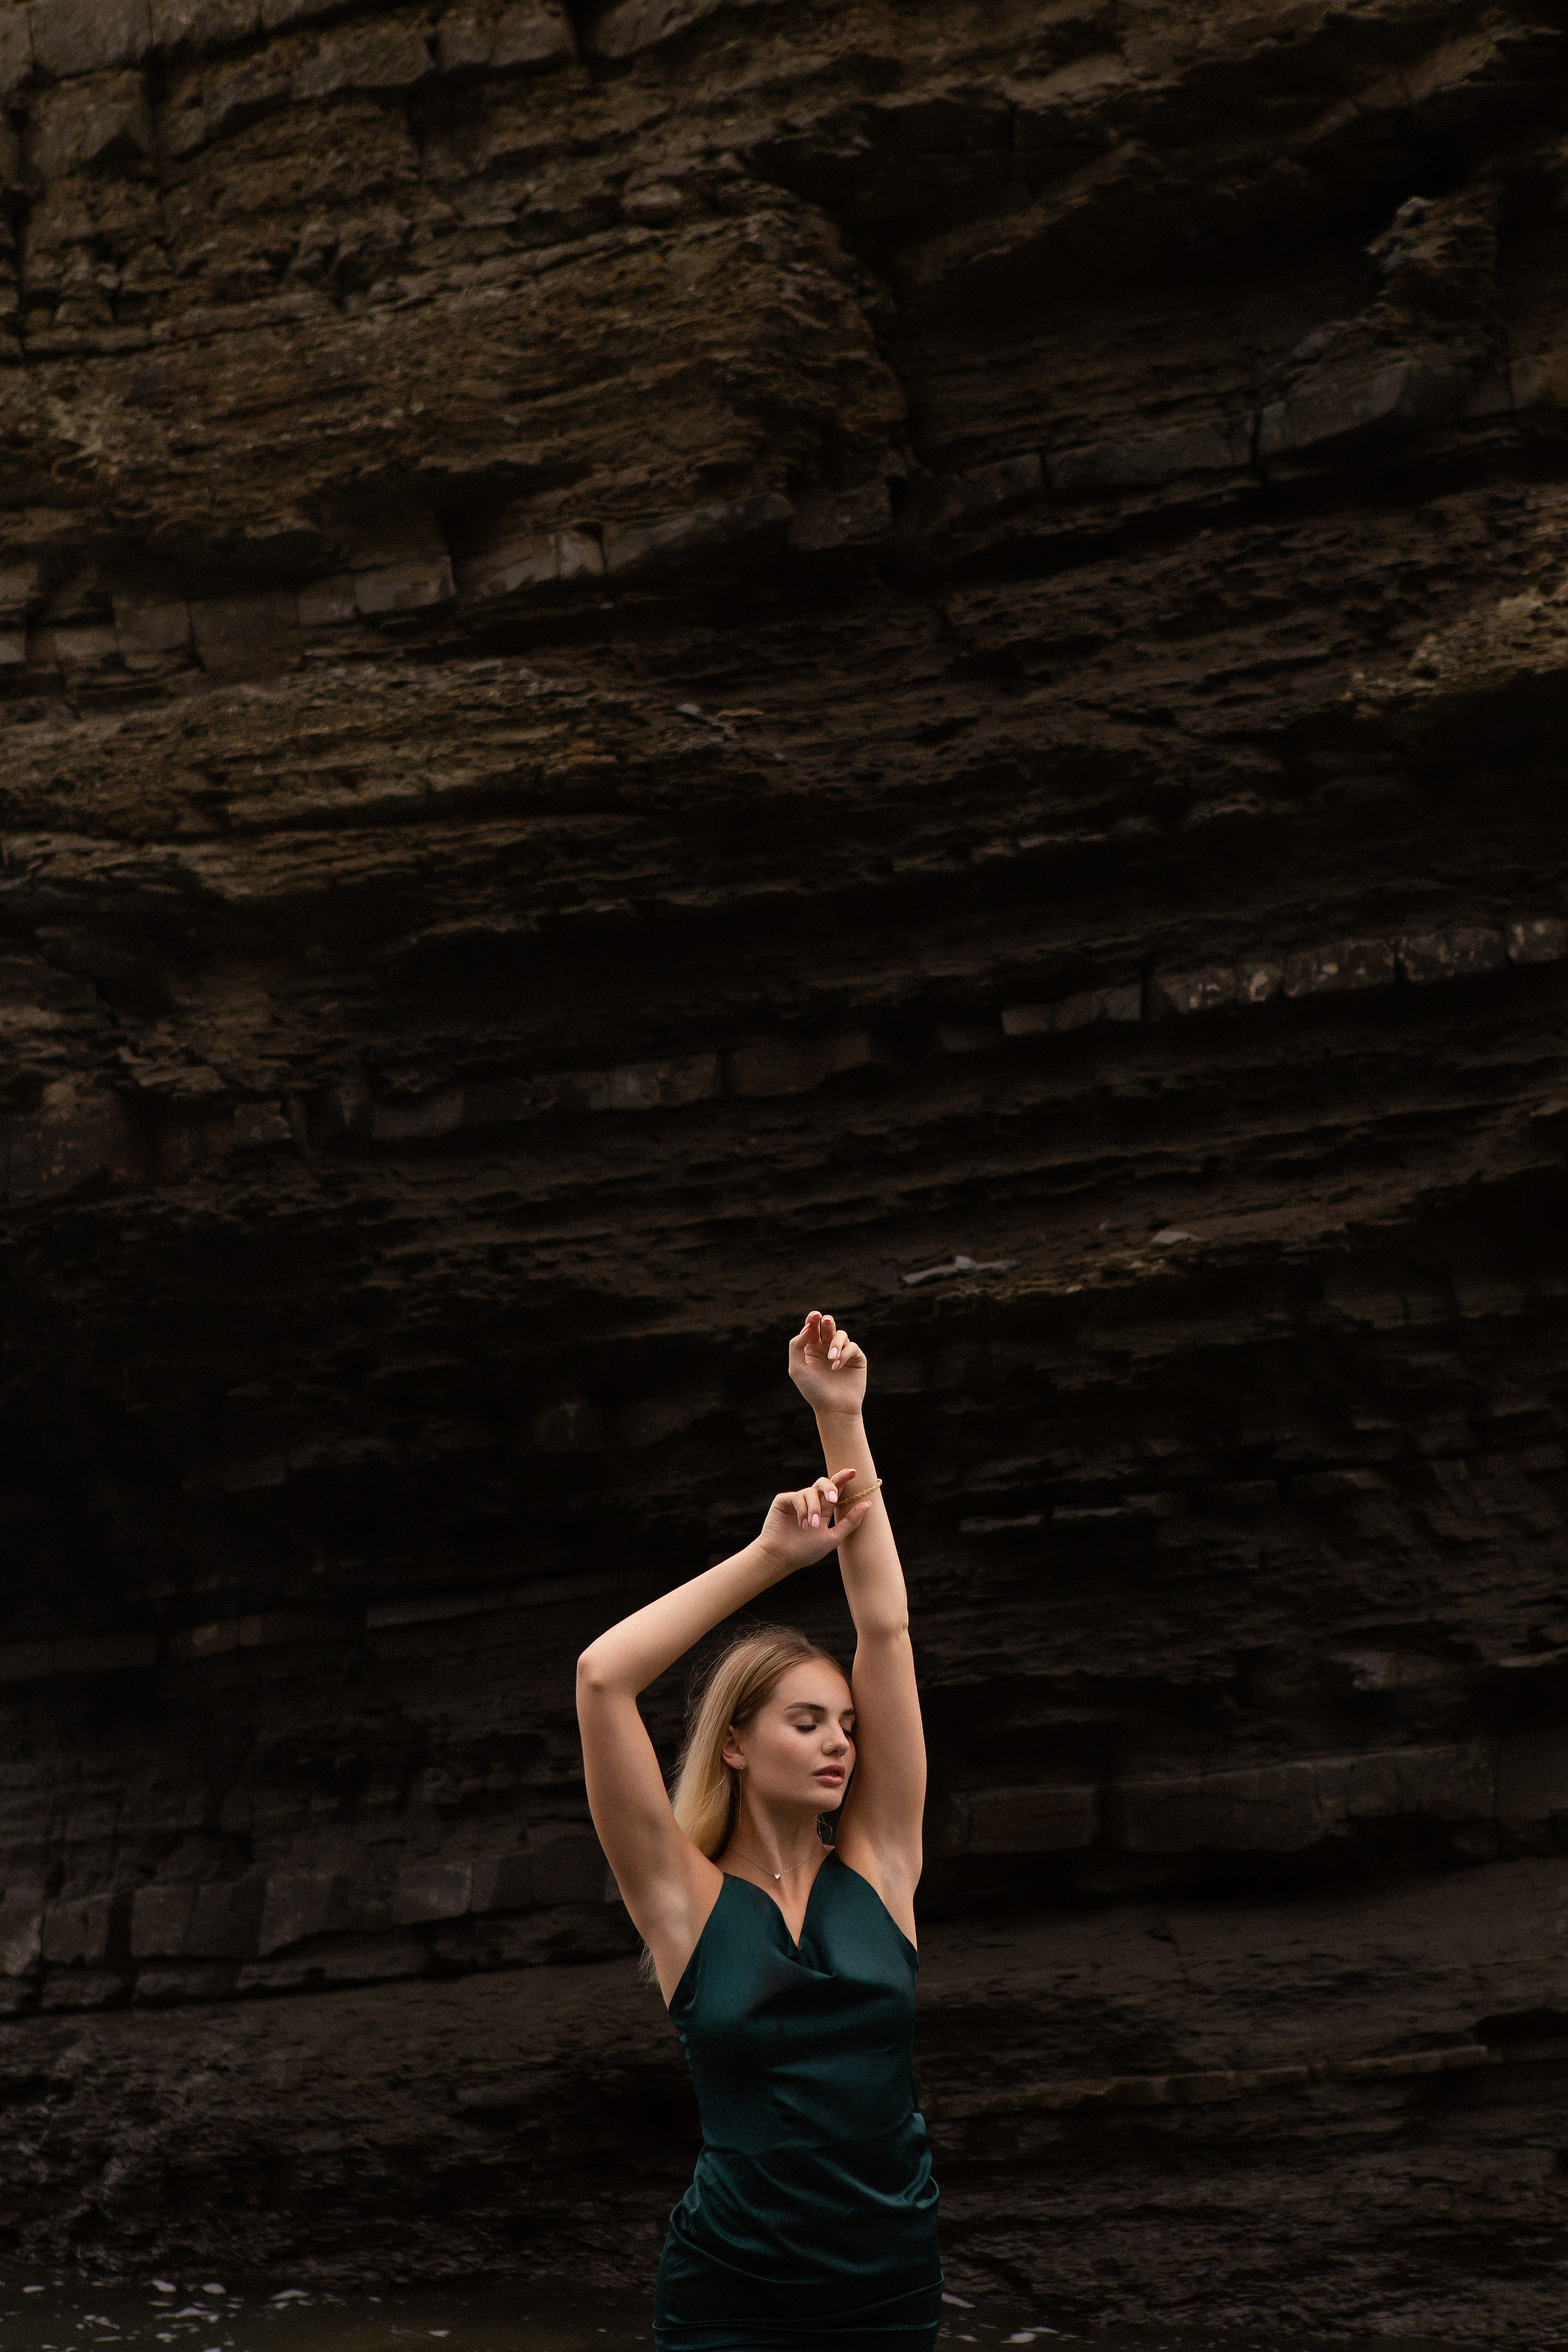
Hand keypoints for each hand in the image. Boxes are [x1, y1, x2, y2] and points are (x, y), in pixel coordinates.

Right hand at [757, 1472, 871, 1570]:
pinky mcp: (783, 1500)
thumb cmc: (806, 1552)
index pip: (836, 1490)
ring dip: (814, 1509)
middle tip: (833, 1499)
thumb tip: (868, 1504)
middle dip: (831, 1487)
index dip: (844, 1478)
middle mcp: (811, 1502)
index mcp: (823, 1510)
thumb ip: (850, 1522)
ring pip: (811, 1491)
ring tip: (811, 1526)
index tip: (854, 1472)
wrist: (781, 1558)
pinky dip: (802, 1510)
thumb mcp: (833, 1537)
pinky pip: (797, 1496)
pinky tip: (801, 1524)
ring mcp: (797, 1500)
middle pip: (823, 1483)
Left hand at [788, 1311, 867, 1418]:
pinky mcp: (856, 1359)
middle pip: (828, 1327)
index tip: (815, 1316)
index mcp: (812, 1349)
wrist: (834, 1408)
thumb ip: (796, 1345)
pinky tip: (837, 1367)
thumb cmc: (813, 1390)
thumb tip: (807, 1328)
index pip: (812, 1328)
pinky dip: (844, 1354)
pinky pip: (852, 1347)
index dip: (813, 1319)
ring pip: (841, 1335)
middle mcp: (827, 1349)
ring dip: (835, 1344)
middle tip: (825, 1321)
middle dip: (827, 1321)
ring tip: (831, 1358)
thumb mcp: (797, 1368)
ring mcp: (842, 1353)